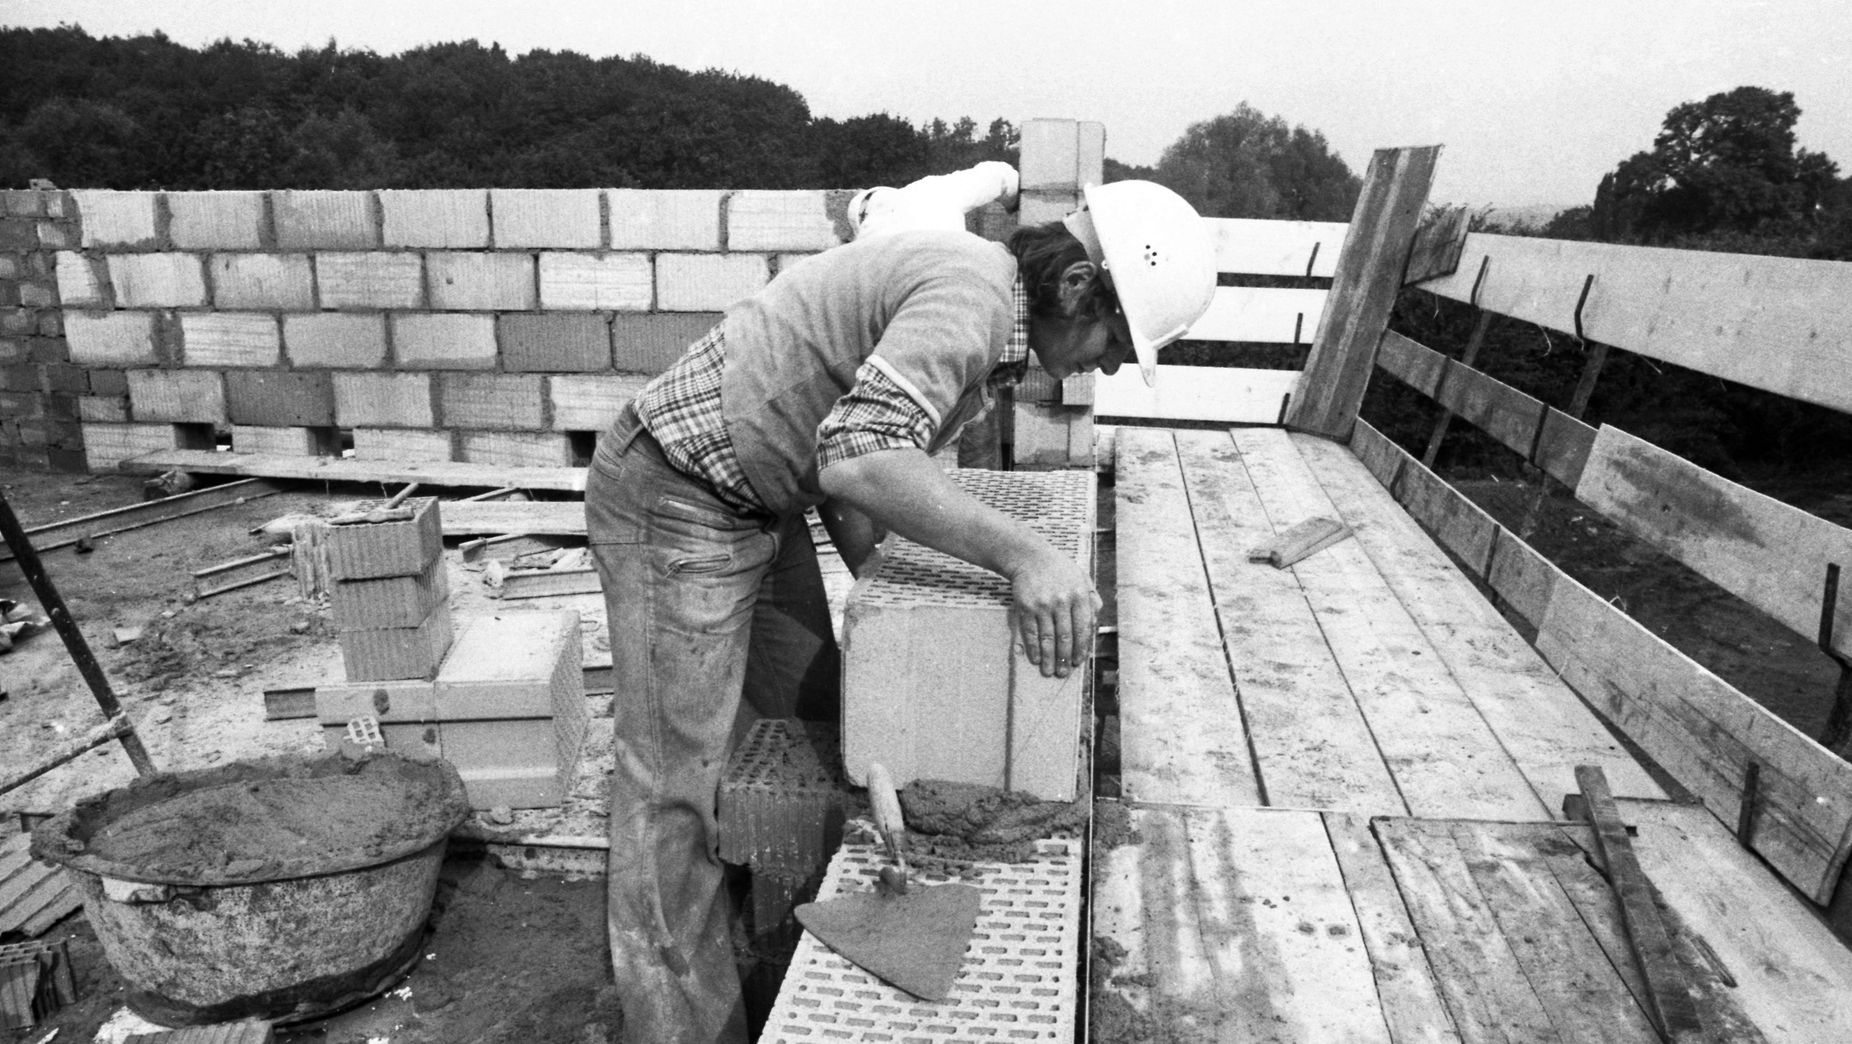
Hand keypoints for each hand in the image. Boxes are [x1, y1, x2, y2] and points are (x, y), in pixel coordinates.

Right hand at [1006, 547, 1099, 678]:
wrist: (1029, 557)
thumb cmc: (1058, 569)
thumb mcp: (1081, 578)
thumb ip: (1092, 599)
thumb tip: (1095, 623)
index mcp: (1079, 595)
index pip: (1083, 629)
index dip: (1081, 648)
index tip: (1079, 662)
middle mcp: (1062, 601)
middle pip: (1065, 637)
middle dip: (1065, 658)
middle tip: (1064, 673)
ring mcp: (1042, 604)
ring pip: (1048, 638)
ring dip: (1049, 658)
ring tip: (1049, 672)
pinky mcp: (1026, 607)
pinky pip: (1031, 632)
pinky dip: (1033, 648)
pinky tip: (1035, 659)